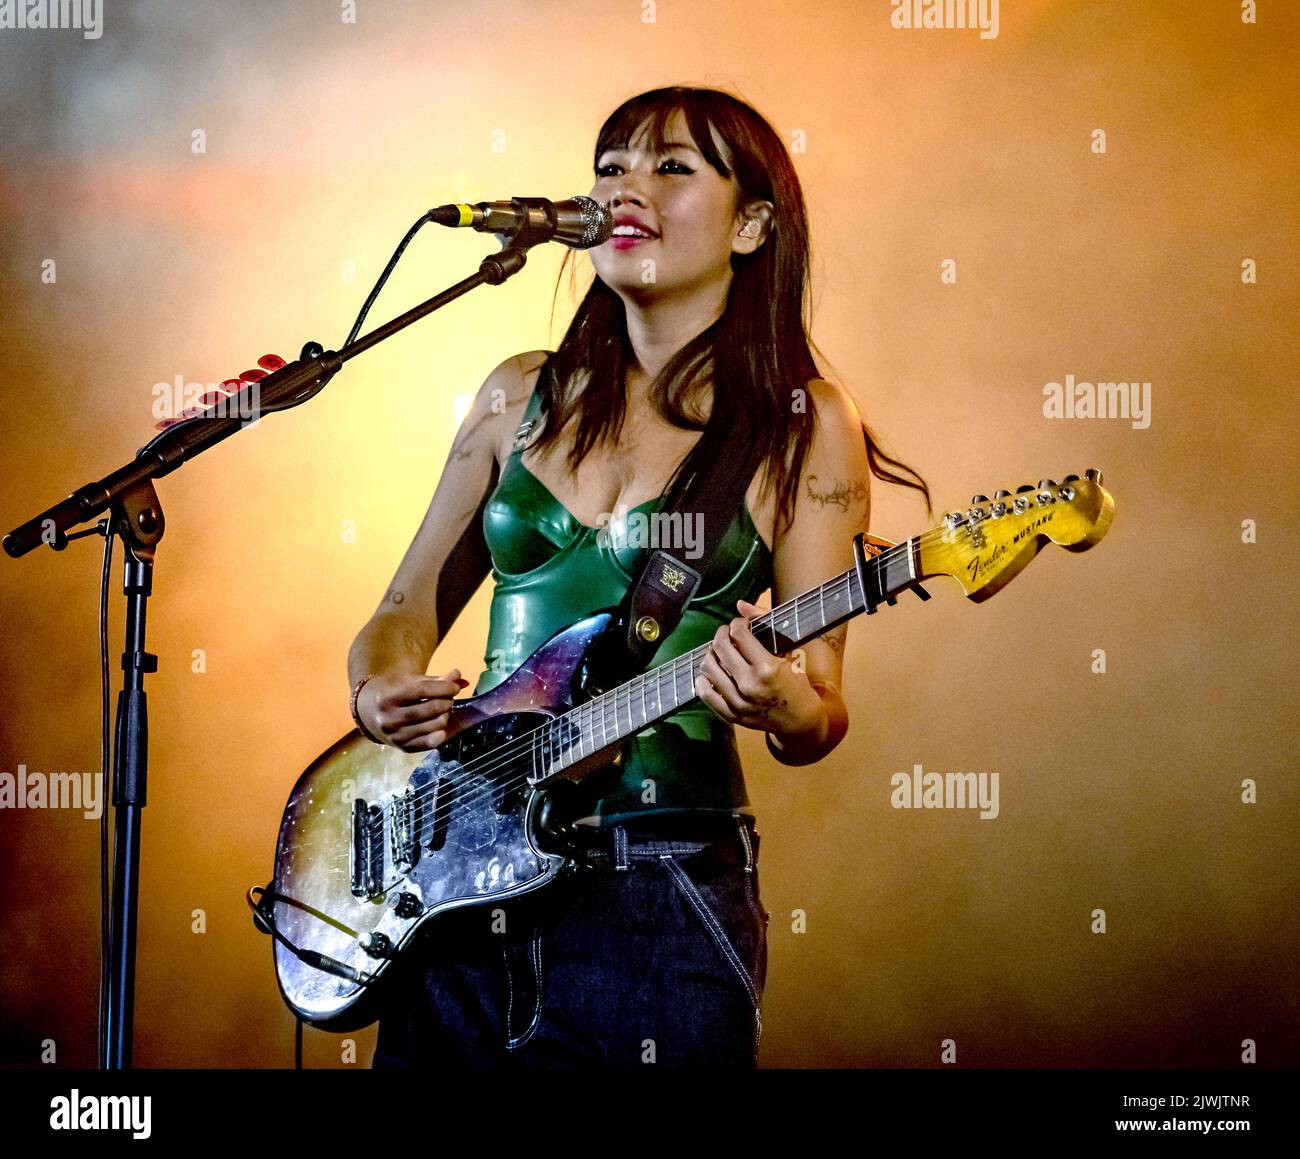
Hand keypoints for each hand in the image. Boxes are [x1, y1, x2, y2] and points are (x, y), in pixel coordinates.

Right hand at [356, 669, 469, 751]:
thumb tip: (459, 676)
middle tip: (449, 698)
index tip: (455, 686)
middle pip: (428, 709)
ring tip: (443, 710)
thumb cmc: (393, 691)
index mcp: (388, 697)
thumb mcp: (408, 681)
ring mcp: (394, 735)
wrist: (368, 711)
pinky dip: (439, 736)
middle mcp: (389, 718)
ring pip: (431, 727)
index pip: (422, 690)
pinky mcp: (401, 747)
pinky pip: (427, 744)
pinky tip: (442, 728)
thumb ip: (434, 680)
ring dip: (444, 716)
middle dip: (445, 702)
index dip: (443, 687)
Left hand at [694, 599, 827, 742]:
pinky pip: (705, 693)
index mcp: (767, 668)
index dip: (737, 623)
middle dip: (722, 634)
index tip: (741, 625)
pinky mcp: (731, 715)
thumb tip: (740, 605)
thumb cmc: (797, 683)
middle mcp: (750, 685)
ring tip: (720, 651)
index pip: (738, 634)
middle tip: (727, 634)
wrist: (801, 720)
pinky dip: (703, 679)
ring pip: (708, 668)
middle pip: (719, 647)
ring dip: (711, 653)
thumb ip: (765, 623)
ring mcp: (739, 702)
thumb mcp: (789, 652)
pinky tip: (712, 672)